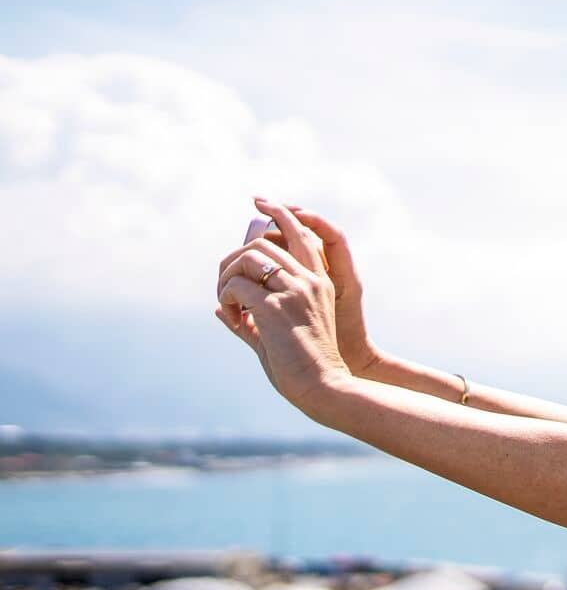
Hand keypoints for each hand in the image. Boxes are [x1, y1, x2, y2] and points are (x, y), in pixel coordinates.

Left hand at [214, 199, 351, 413]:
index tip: (259, 201)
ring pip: (246, 258)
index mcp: (319, 283)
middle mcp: (309, 280)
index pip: (299, 232)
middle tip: (225, 286)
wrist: (324, 387)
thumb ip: (250, 319)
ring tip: (229, 303)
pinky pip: (235, 287)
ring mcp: (293, 291)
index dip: (278, 213)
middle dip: (232, 260)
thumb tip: (218, 309)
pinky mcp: (274, 307)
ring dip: (227, 277)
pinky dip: (226, 299)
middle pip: (259, 243)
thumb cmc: (305, 368)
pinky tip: (235, 319)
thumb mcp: (278, 335)